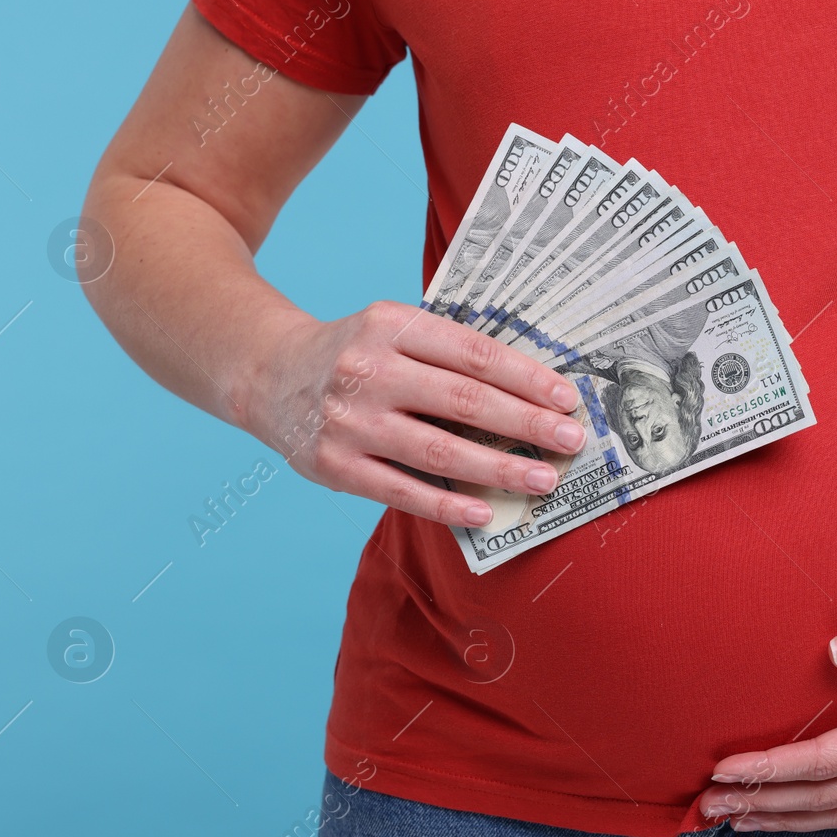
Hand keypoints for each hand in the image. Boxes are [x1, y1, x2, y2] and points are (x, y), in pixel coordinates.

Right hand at [242, 300, 586, 526]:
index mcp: (391, 325)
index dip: (527, 378)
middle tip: (570, 441)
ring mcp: (349, 420)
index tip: (567, 399)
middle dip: (526, 424)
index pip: (474, 354)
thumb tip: (529, 394)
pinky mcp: (334, 466)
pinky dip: (447, 505)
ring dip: (498, 468)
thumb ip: (446, 355)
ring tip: (541, 478)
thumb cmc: (353, 353)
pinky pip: (401, 490)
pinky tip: (485, 511)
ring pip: (438, 450)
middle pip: (464, 401)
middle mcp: (367, 369)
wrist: (266, 372)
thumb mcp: (392, 330)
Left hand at [701, 595, 836, 831]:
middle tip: (706, 805)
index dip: (774, 768)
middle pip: (829, 799)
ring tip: (735, 820)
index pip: (831, 761)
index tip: (726, 769)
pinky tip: (795, 814)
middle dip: (765, 803)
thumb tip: (836, 652)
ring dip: (788, 818)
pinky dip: (823, 817)